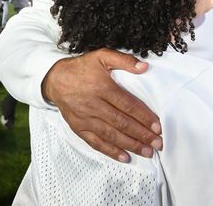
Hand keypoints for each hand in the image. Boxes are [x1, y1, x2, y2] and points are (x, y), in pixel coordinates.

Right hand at [42, 48, 161, 161]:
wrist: (55, 79)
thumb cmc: (81, 68)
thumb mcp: (102, 56)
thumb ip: (124, 60)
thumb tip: (145, 66)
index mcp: (103, 87)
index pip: (128, 105)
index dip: (144, 117)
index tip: (157, 127)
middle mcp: (94, 105)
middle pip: (122, 123)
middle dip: (142, 135)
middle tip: (157, 143)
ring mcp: (86, 118)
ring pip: (111, 135)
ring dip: (130, 145)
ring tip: (146, 152)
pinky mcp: (79, 128)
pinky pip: (96, 142)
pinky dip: (111, 151)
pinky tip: (125, 157)